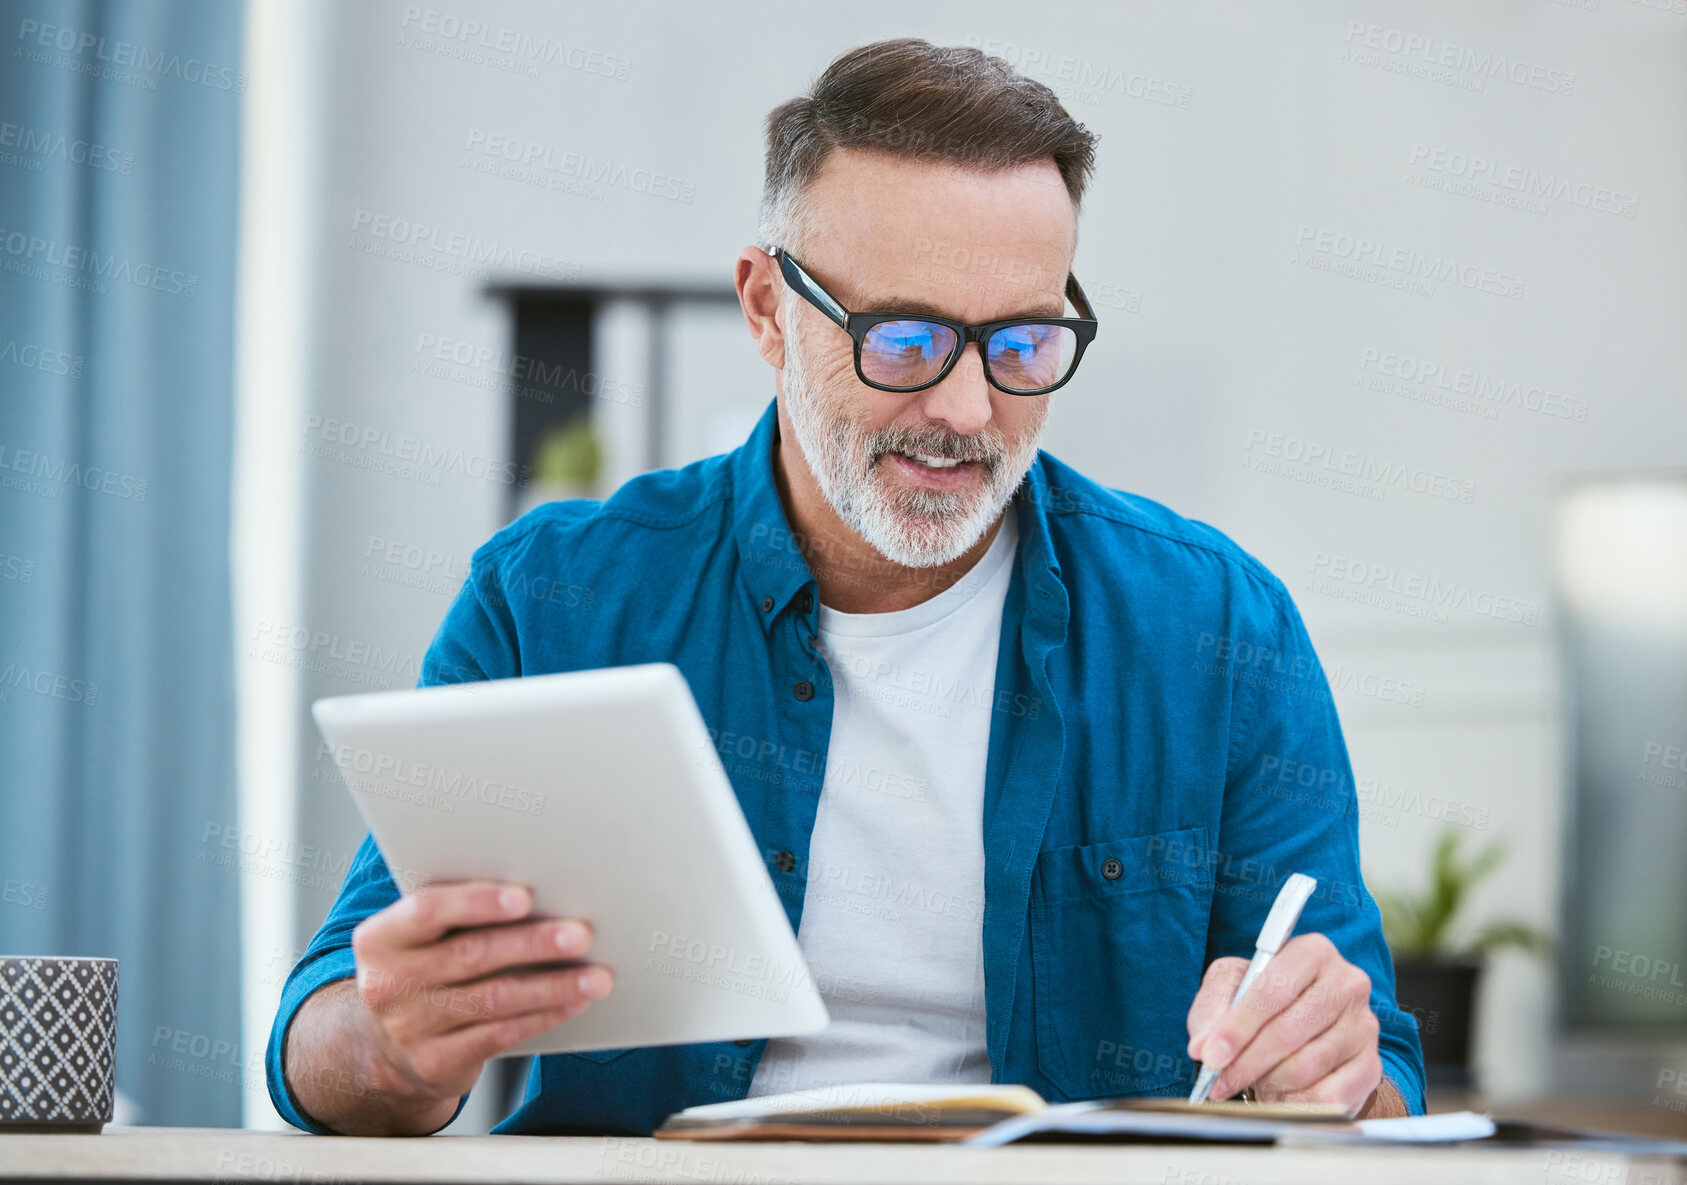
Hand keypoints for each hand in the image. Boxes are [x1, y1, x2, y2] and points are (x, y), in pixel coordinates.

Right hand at [349, 880, 613, 1105]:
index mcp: (381, 938)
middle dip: (534, 943)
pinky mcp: (436, 1062)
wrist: (385, 1048)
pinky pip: (501, 1035)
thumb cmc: (421, 970)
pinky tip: (574, 1002)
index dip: (478, 902)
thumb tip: (542, 889)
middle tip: (581, 934)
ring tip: (596, 975)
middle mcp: (389, 983)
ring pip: (495, 999)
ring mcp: (409, 1028)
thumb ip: (457, 914)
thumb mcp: (418, 939)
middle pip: (472, 954)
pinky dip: (545, 1015)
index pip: (428, 911)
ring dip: (553, 985)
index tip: (525, 897)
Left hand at [1185, 933, 1381, 1116]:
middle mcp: (1347, 983)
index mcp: (1312, 952)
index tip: (1211, 1055)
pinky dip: (1296, 1102)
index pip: (1272, 991)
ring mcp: (1364, 1026)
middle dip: (1246, 1062)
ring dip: (1269, 1082)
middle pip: (1289, 1032)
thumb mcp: (1231, 988)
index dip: (1238, 1026)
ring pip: (1307, 1066)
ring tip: (1252, 1082)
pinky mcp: (1371, 1065)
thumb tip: (1201, 1047)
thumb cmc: (1266, 1001)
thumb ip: (1211, 1011)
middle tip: (1219, 1081)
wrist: (1311, 1028)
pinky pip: (1329, 1096)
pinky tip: (1281, 1094)